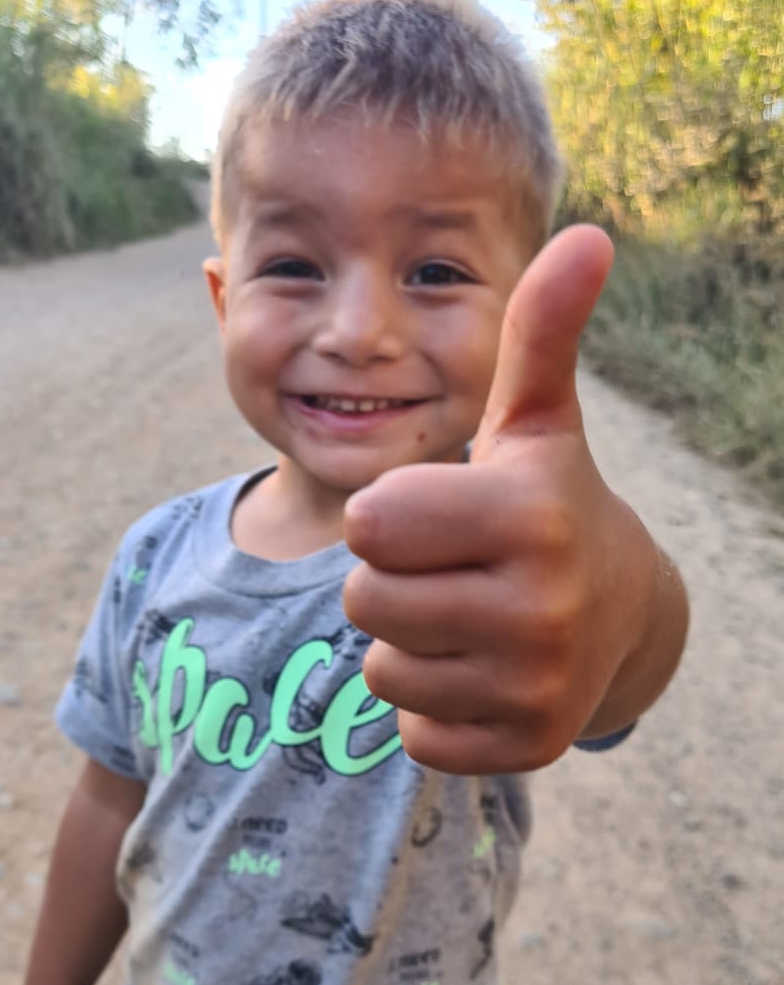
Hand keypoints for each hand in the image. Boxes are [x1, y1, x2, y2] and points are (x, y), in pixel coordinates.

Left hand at [343, 225, 654, 774]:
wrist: (621, 614)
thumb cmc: (548, 502)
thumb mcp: (537, 421)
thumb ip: (537, 334)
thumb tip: (587, 236)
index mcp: (530, 517)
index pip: (369, 523)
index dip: (390, 513)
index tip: (440, 511)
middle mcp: (539, 610)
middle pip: (363, 600)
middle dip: (391, 579)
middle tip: (451, 568)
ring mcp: (535, 689)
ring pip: (382, 671)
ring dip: (408, 643)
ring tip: (467, 616)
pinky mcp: (523, 749)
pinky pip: (411, 735)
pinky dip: (431, 707)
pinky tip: (479, 671)